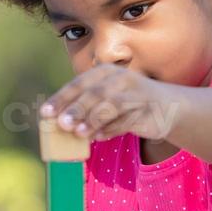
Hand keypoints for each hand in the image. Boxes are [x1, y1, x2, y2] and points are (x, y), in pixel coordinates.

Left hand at [40, 64, 177, 141]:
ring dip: (93, 120)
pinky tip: (98, 137)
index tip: (45, 113)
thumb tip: (57, 124)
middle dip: (77, 109)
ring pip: (112, 105)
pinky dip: (111, 129)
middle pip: (95, 93)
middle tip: (62, 124)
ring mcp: (136, 94)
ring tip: (79, 133)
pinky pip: (127, 121)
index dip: (61, 98)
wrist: (166, 107)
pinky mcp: (147, 111)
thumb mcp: (105, 98)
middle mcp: (121, 79)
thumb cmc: (126, 103)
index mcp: (105, 73)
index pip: (79, 84)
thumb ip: (84, 107)